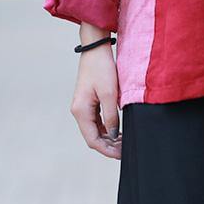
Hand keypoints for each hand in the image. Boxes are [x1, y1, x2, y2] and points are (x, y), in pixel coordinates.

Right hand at [70, 29, 121, 159]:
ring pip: (95, 130)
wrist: (96, 48)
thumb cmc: (102, 68)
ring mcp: (83, 106)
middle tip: (125, 149)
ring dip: (108, 137)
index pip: (92, 139)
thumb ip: (110, 116)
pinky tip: (118, 129)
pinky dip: (107, 127)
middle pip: (92, 136)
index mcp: (80, 111)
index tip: (121, 154)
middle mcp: (78, 110)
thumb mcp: (109, 93)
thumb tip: (112, 135)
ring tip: (124, 140)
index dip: (107, 150)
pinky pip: (97, 120)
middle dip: (108, 145)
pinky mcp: (89, 101)